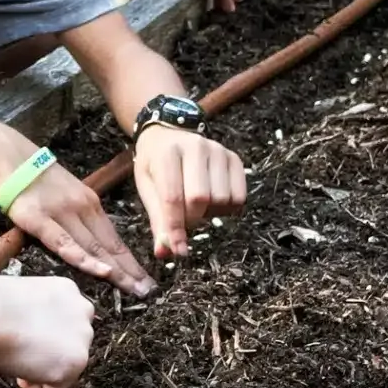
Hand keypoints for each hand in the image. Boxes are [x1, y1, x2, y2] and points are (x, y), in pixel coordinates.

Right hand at [0, 125, 152, 296]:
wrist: (2, 151)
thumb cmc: (26, 171)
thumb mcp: (62, 189)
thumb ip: (74, 211)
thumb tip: (84, 233)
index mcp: (88, 201)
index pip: (113, 236)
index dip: (129, 260)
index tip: (144, 278)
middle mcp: (80, 207)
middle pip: (109, 244)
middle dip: (130, 270)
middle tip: (148, 291)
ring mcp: (60, 213)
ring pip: (94, 246)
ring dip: (116, 270)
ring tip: (134, 289)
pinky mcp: (38, 219)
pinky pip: (65, 243)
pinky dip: (86, 259)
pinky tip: (102, 272)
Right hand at [0, 270, 93, 387]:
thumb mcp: (26, 300)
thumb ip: (41, 314)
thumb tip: (37, 336)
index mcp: (69, 291)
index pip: (68, 322)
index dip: (46, 336)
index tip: (27, 340)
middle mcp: (82, 312)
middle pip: (72, 344)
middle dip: (50, 354)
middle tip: (23, 355)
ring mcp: (82, 339)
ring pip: (67, 368)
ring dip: (44, 371)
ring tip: (19, 364)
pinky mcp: (73, 363)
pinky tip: (20, 376)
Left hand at [132, 126, 246, 258]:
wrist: (167, 134)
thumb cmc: (155, 164)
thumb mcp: (147, 187)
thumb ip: (157, 219)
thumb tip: (165, 252)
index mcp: (168, 153)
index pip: (173, 198)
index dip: (175, 228)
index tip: (177, 251)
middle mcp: (196, 147)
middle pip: (200, 198)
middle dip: (192, 219)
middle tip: (184, 220)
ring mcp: (218, 150)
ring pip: (222, 198)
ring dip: (210, 212)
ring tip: (196, 205)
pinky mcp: (234, 158)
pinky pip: (239, 196)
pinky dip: (227, 208)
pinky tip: (213, 202)